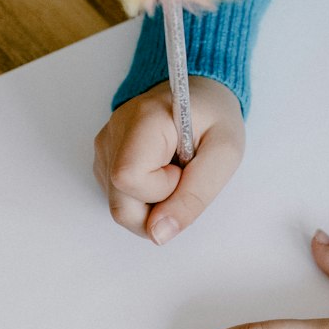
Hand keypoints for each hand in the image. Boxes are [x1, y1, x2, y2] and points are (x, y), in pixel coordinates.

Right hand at [94, 77, 243, 242]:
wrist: (199, 93)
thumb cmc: (214, 118)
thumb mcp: (224, 155)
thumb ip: (194, 197)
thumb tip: (158, 235)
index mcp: (143, 121)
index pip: (127, 179)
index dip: (160, 190)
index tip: (182, 170)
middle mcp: (114, 132)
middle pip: (119, 205)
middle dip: (157, 210)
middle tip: (182, 180)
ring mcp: (105, 146)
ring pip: (119, 206)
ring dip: (152, 204)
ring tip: (174, 172)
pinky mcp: (104, 158)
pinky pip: (120, 198)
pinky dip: (144, 197)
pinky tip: (160, 173)